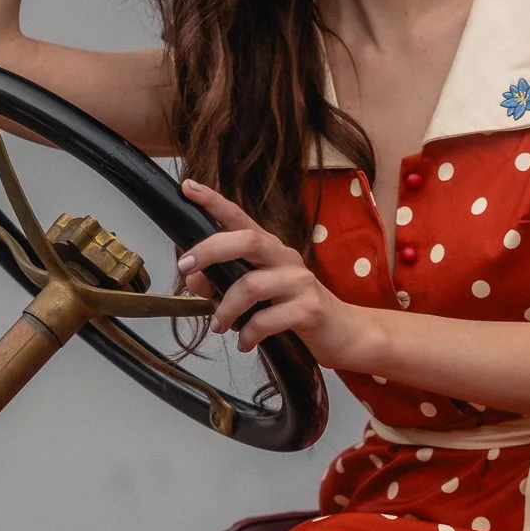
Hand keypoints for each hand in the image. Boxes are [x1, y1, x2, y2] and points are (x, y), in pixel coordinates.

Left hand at [177, 179, 372, 367]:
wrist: (344, 333)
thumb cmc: (295, 309)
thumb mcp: (257, 295)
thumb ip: (223, 283)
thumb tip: (194, 279)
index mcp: (270, 249)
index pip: (240, 218)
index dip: (214, 202)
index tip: (188, 188)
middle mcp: (286, 258)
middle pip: (247, 240)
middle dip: (210, 250)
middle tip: (185, 267)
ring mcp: (300, 282)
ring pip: (251, 285)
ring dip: (226, 309)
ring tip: (219, 325)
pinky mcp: (309, 309)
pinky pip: (267, 320)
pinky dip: (248, 334)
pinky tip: (245, 342)